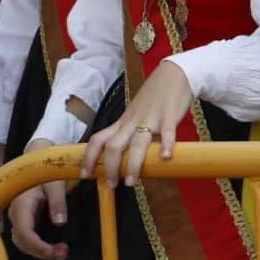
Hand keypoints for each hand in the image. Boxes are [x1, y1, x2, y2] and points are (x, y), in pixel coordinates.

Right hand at [7, 139, 70, 259]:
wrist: (36, 161)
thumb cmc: (46, 171)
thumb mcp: (55, 184)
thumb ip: (57, 202)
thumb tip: (60, 223)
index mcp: (21, 206)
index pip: (25, 233)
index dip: (37, 246)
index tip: (53, 252)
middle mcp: (16, 214)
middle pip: (22, 241)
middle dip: (40, 251)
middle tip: (63, 254)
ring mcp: (18, 217)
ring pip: (23, 241)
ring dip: (40, 250)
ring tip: (61, 252)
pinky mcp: (24, 218)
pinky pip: (27, 236)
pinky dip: (38, 244)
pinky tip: (52, 247)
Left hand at [83, 61, 191, 187]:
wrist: (174, 74)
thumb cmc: (155, 98)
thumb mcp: (136, 114)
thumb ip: (131, 133)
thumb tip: (124, 158)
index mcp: (123, 122)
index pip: (98, 140)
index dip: (88, 158)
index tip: (85, 175)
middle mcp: (132, 122)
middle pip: (114, 146)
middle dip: (109, 168)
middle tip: (112, 185)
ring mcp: (151, 118)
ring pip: (137, 143)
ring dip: (132, 164)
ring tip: (132, 181)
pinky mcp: (169, 115)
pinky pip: (167, 131)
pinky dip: (165, 145)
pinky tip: (165, 157)